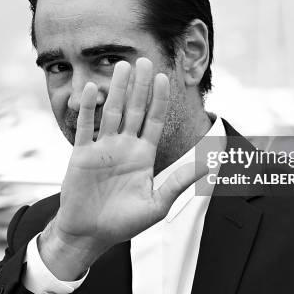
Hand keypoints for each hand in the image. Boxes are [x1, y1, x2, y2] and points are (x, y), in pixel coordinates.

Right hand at [39, 58, 205, 279]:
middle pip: (134, 109)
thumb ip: (181, 180)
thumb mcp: (158, 203)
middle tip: (143, 60)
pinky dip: (87, 108)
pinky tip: (92, 89)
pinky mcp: (82, 154)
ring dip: (117, 90)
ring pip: (111, 112)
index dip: (159, 99)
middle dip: (140, 86)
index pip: (153, 120)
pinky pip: (85, 127)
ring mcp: (102, 148)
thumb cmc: (124, 222)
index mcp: (143, 155)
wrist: (90, 234)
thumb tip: (211, 164)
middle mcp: (124, 146)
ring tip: (122, 66)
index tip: (164, 77)